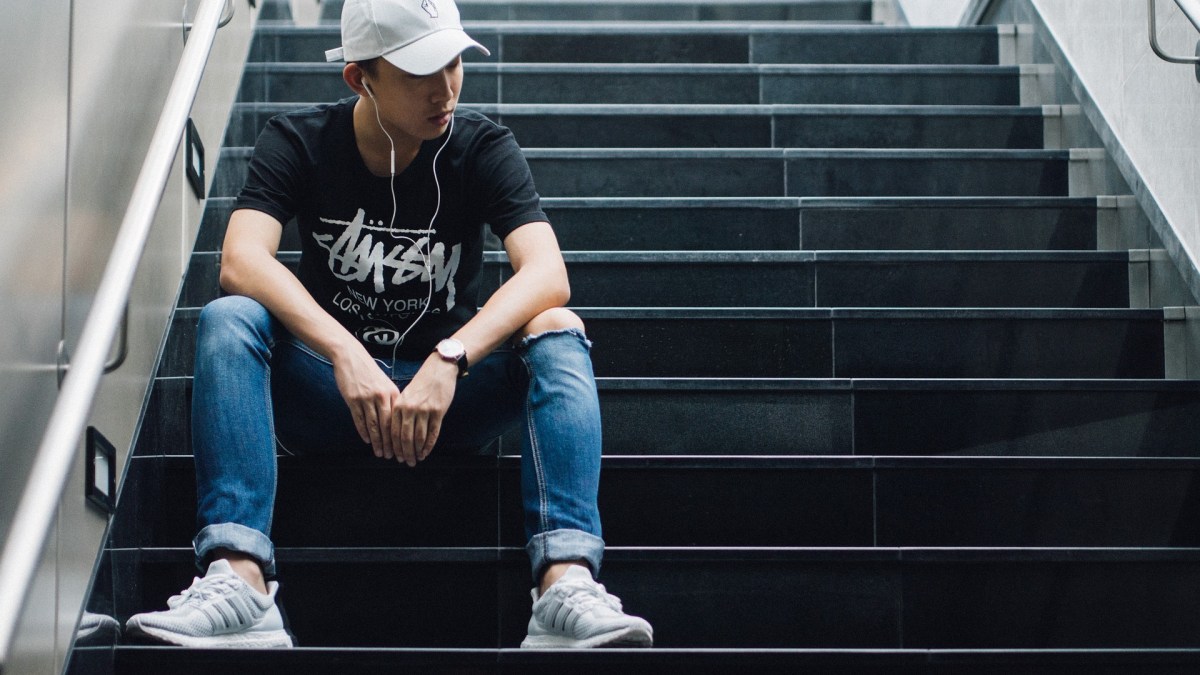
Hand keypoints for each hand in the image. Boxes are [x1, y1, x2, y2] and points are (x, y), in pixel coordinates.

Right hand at [331, 341, 402, 459]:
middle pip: (388, 425)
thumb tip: (397, 419)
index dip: (401, 436)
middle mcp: (382, 397)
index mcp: (393, 393)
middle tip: (393, 457)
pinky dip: (364, 431)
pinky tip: (367, 441)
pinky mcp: (353, 399)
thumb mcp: (385, 384)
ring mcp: (367, 398)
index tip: (404, 448)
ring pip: (374, 425)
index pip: (399, 420)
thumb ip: (391, 400)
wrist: (351, 357)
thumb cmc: (369, 372)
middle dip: (391, 443)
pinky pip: (360, 419)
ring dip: (378, 441)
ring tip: (380, 453)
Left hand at [388, 355, 458, 465]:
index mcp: (399, 405)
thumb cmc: (422, 382)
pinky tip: (426, 452)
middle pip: (405, 437)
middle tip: (405, 462)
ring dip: (416, 451)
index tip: (394, 456)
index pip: (393, 431)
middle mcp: (410, 409)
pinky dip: (429, 446)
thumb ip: (400, 411)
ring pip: (419, 438)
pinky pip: (433, 433)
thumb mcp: (406, 395)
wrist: (439, 369)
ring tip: (416, 460)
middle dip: (404, 452)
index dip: (393, 446)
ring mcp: (425, 411)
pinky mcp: (438, 412)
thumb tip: (397, 433)